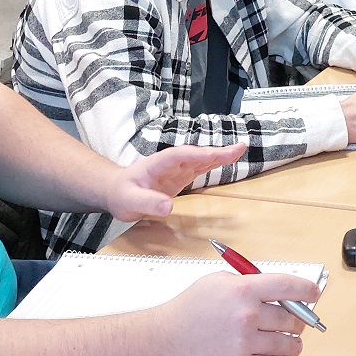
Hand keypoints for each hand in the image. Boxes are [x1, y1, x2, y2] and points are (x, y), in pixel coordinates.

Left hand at [107, 144, 244, 221]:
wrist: (116, 192)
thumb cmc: (121, 194)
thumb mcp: (130, 201)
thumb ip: (148, 202)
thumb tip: (169, 206)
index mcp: (158, 163)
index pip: (181, 156)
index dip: (199, 155)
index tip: (215, 155)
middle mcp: (171, 163)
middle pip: (196, 155)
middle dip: (216, 152)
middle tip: (239, 149)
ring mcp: (177, 169)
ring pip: (201, 160)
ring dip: (219, 156)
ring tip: (239, 151)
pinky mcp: (181, 177)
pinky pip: (200, 168)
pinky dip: (214, 164)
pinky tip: (227, 160)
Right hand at [155, 272, 316, 355]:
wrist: (161, 342)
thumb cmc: (186, 311)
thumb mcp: (217, 283)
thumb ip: (248, 282)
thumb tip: (276, 290)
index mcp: (243, 290)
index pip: (288, 286)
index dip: (307, 289)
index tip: (314, 294)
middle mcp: (247, 315)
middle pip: (290, 318)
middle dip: (296, 321)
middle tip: (296, 323)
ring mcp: (245, 343)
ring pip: (286, 343)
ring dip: (294, 344)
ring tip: (292, 343)